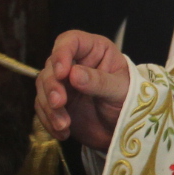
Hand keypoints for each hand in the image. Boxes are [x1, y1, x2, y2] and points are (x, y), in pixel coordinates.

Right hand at [35, 30, 131, 149]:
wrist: (123, 131)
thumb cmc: (130, 103)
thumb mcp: (120, 91)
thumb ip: (99, 81)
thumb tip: (74, 73)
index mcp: (94, 50)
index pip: (71, 41)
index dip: (62, 53)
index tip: (62, 73)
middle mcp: (75, 63)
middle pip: (52, 66)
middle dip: (52, 86)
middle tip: (59, 104)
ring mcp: (64, 83)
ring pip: (44, 87)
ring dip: (50, 108)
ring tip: (64, 125)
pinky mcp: (56, 102)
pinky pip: (43, 107)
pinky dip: (49, 121)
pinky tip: (63, 133)